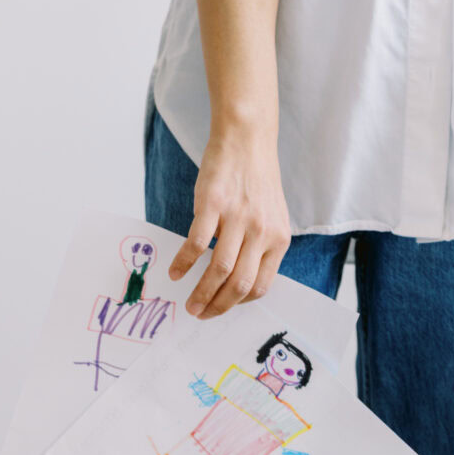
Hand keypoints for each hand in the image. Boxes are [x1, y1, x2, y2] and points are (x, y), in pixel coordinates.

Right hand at [168, 125, 291, 318]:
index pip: (260, 286)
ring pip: (218, 270)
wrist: (247, 141)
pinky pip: (197, 243)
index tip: (221, 307)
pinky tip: (175, 272)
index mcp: (278, 239)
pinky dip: (184, 262)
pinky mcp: (214, 205)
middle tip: (199, 314)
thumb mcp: (272, 217)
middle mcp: (261, 232)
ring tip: (188, 304)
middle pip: (239, 284)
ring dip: (200, 293)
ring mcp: (237, 219)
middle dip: (217, 307)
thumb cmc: (257, 180)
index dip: (238, 303)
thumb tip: (239, 278)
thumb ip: (261, 246)